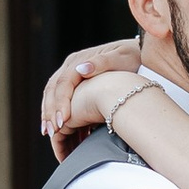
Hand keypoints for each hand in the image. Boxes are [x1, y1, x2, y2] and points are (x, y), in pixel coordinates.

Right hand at [42, 37, 141, 158]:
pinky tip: (60, 131)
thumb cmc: (132, 57)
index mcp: (78, 61)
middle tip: (51, 133)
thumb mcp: (121, 58)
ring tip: (50, 134)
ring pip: (53, 96)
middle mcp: (71, 68)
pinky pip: (62, 101)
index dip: (60, 103)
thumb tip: (83, 69)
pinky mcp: (77, 85)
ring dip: (49, 115)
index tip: (62, 122)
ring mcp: (72, 76)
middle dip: (50, 113)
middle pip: (53, 91)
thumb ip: (102, 62)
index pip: (63, 84)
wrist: (139, 53)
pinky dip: (58, 115)